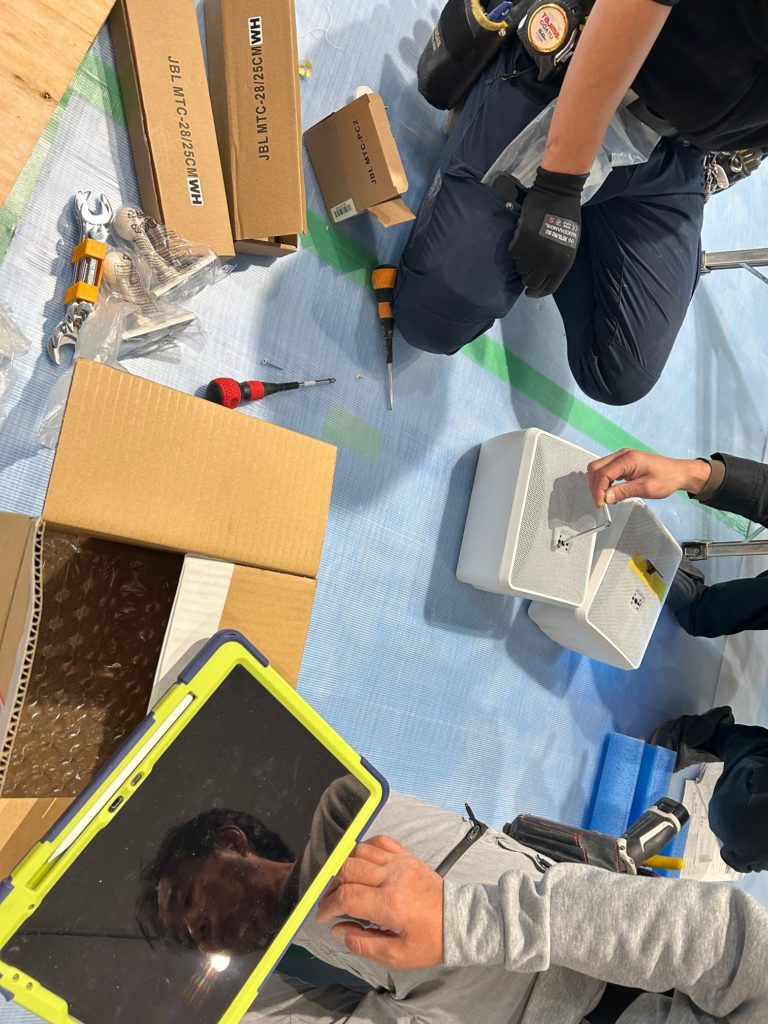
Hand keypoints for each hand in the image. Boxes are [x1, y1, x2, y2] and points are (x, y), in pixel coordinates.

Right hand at [315, 835, 443, 969]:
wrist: (459, 921)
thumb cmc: (429, 942)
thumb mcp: (397, 956)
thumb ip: (363, 944)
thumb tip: (337, 930)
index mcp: (390, 904)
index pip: (346, 897)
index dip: (328, 907)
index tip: (323, 917)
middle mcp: (393, 876)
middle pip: (347, 869)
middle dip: (331, 886)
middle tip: (330, 902)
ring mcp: (400, 862)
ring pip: (359, 851)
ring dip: (344, 866)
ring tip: (342, 884)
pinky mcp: (407, 855)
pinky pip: (379, 841)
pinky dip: (364, 849)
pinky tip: (360, 864)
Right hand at [508, 167, 587, 297]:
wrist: (558, 193)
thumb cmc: (567, 218)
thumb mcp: (569, 245)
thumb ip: (557, 262)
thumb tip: (543, 275)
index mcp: (563, 263)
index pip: (548, 288)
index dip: (537, 292)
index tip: (530, 291)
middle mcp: (549, 261)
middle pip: (531, 282)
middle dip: (527, 278)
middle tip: (526, 271)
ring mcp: (535, 250)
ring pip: (520, 268)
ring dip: (521, 262)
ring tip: (525, 252)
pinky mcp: (523, 239)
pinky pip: (513, 253)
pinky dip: (515, 250)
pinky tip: (519, 242)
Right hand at [587, 449, 711, 506]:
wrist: (678, 472)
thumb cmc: (666, 479)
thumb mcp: (646, 488)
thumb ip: (624, 492)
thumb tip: (606, 497)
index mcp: (628, 459)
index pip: (603, 473)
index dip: (598, 490)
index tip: (600, 504)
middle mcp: (622, 455)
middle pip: (596, 467)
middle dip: (594, 486)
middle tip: (601, 501)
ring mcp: (622, 457)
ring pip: (599, 468)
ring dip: (598, 483)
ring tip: (607, 498)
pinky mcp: (623, 462)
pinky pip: (606, 469)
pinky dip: (604, 481)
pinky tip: (611, 491)